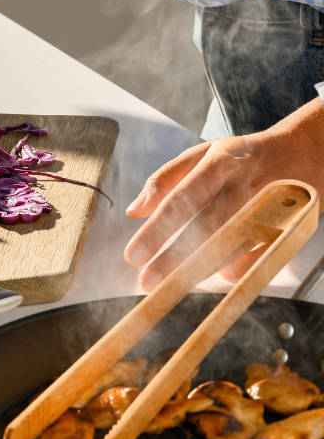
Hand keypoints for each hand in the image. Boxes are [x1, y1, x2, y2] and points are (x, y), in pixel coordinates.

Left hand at [124, 98, 323, 289]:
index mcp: (219, 164)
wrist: (304, 151)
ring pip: (232, 245)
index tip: (134, 255)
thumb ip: (165, 180)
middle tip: (147, 280)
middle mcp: (244, 186)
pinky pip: (261, 255)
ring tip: (171, 286)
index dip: (158, 229)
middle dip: (175, 257)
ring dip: (200, 269)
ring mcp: (269, 208)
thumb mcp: (201, 154)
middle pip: (207, 227)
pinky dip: (240, 268)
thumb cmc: (241, 156)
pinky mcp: (288, 226)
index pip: (183, 199)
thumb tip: (134, 211)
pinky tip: (218, 278)